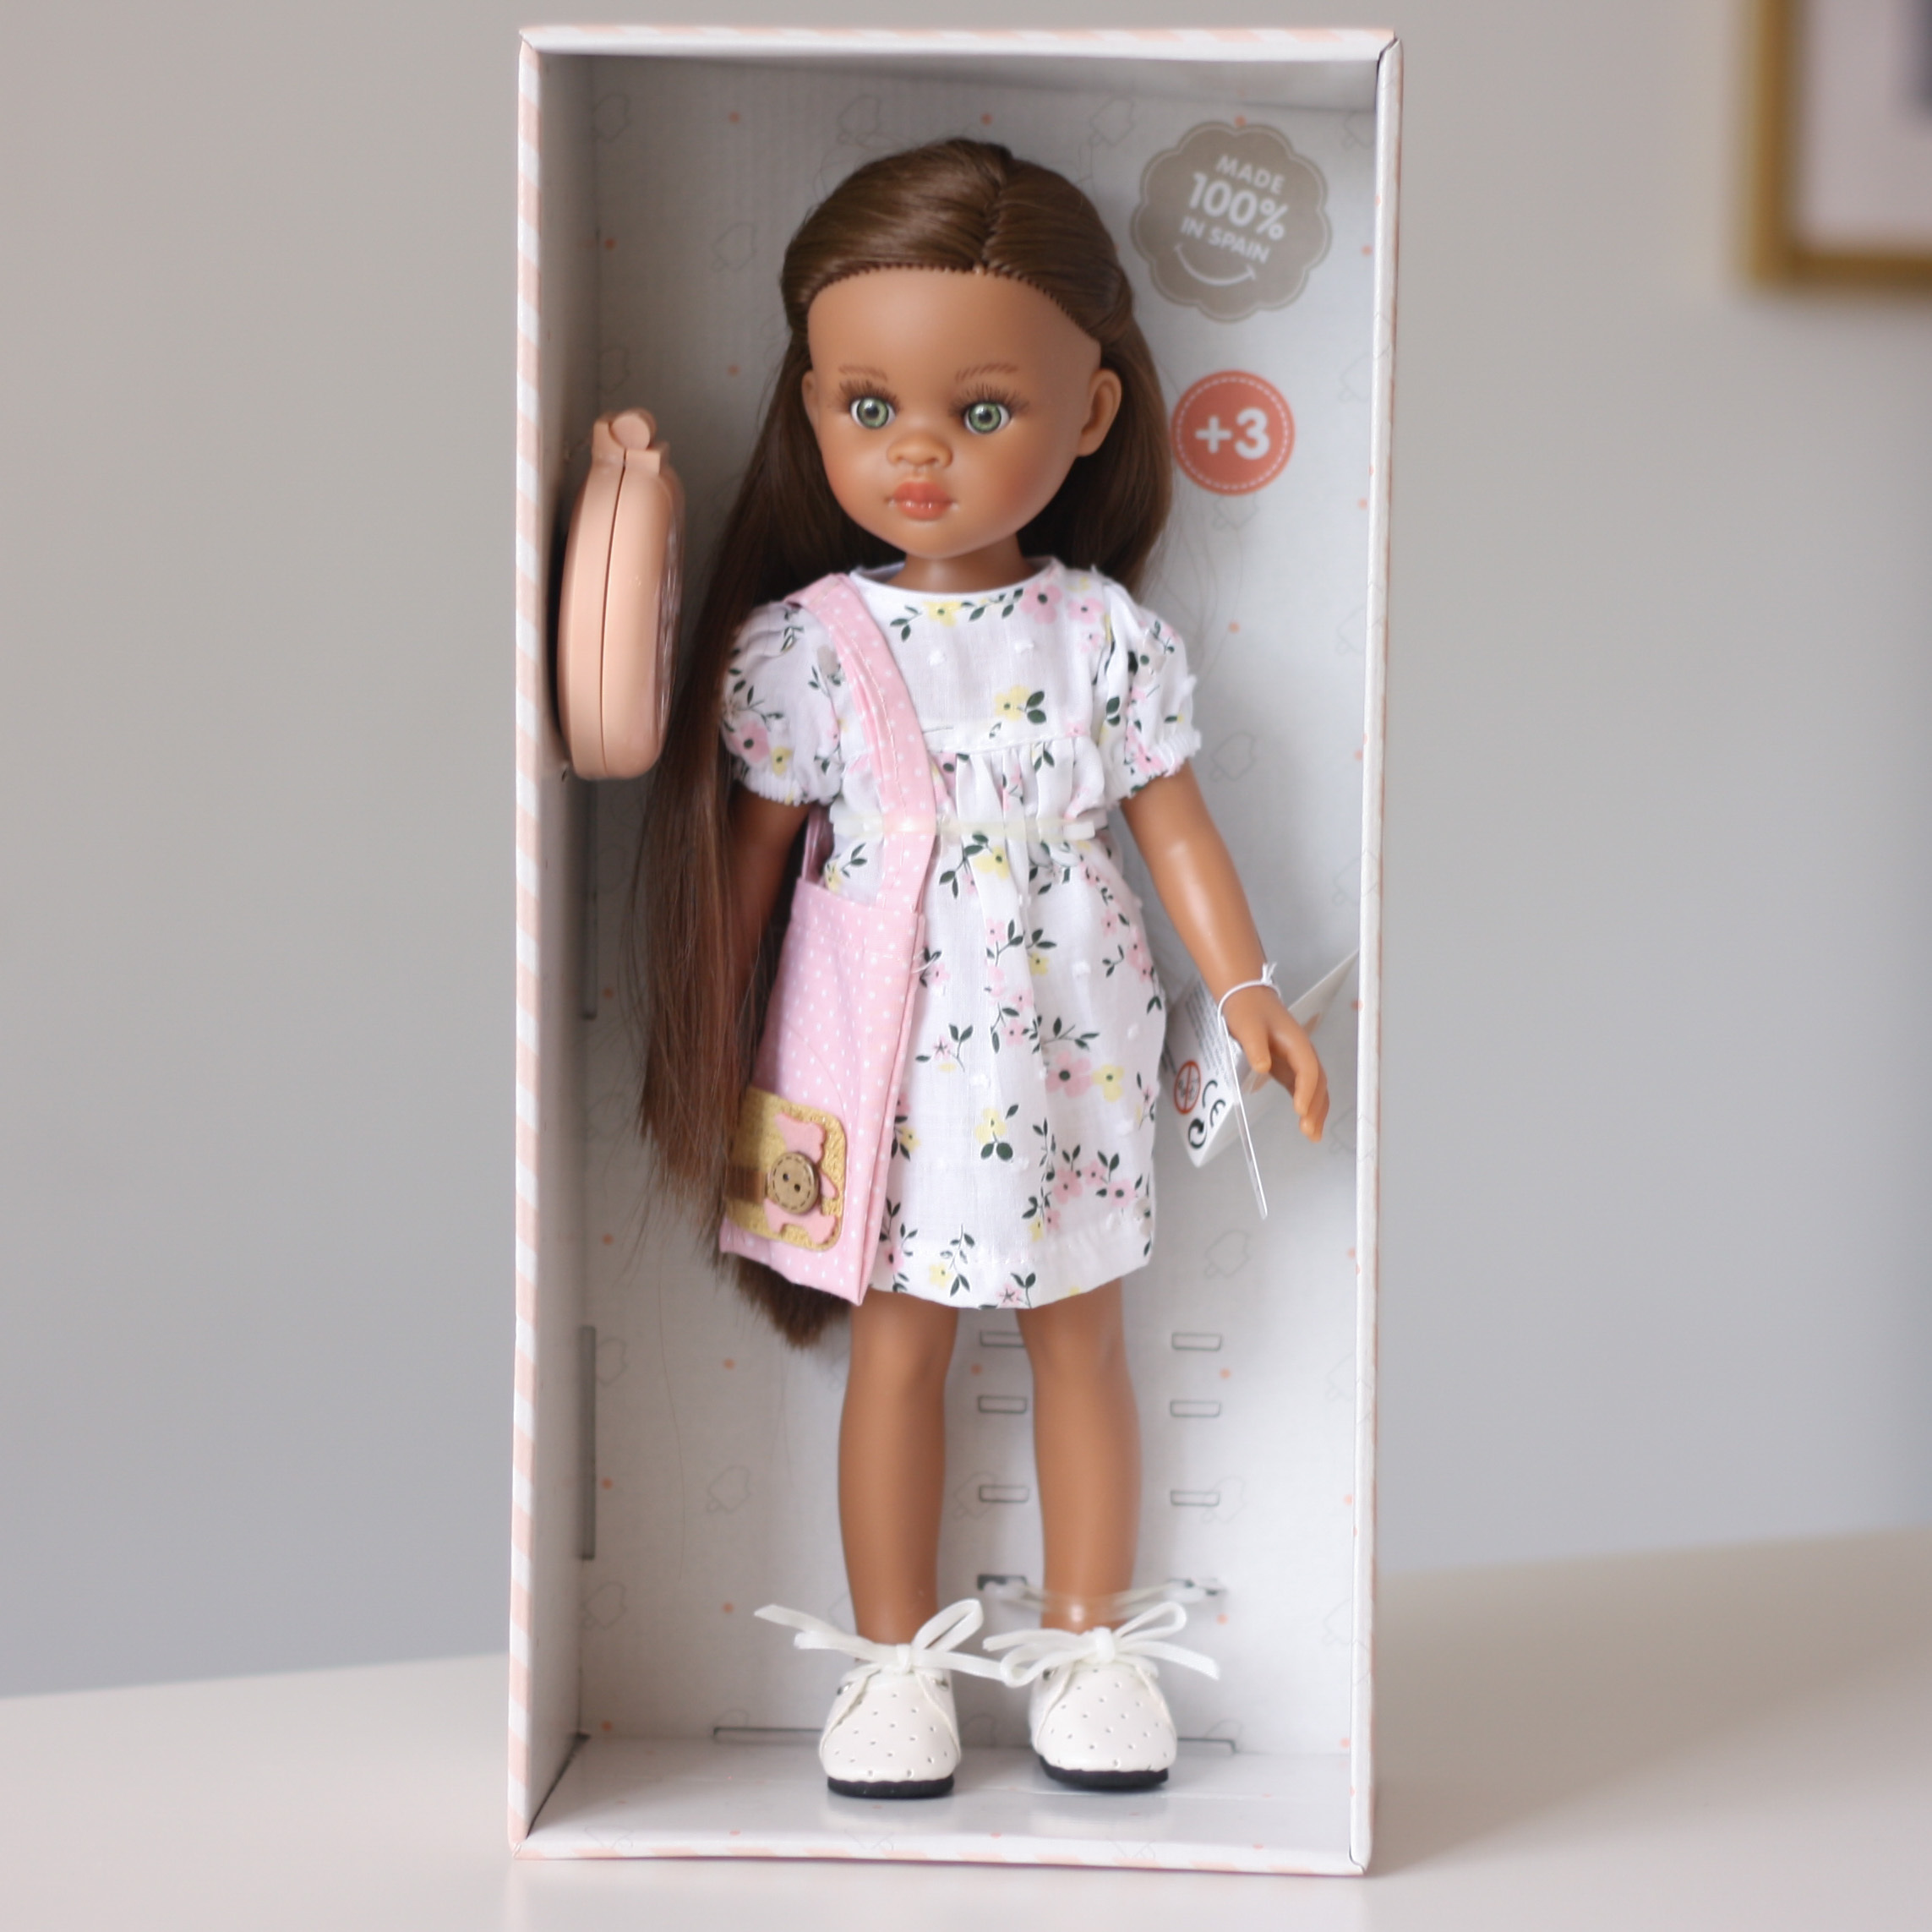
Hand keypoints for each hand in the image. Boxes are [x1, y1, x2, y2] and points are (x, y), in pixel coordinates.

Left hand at [1220, 986, 1327, 1142]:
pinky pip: (1304, 1088)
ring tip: (1312, 1135)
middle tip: (1309, 1132)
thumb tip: (1263, 1067)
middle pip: (1318, 1083)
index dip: (1306, 1091)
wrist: (1248, 998)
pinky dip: (1307, 1105)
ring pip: (1315, 1088)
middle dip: (1316, 1108)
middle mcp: (1303, 1053)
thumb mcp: (1248, 1027)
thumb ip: (1255, 1047)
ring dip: (1316, 1110)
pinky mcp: (1289, 1067)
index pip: (1308, 1070)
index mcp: (1297, 1043)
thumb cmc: (1248, 1011)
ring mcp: (1298, 1061)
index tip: (1300, 1110)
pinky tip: (1306, 1121)